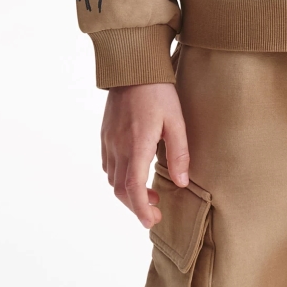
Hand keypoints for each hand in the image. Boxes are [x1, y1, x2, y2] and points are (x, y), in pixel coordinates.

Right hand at [101, 82, 189, 226]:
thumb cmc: (158, 91)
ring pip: (112, 179)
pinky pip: (107, 164)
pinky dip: (119, 176)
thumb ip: (179, 153)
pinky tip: (134, 170)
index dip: (141, 210)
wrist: (133, 66)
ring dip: (128, 192)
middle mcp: (118, 147)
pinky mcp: (105, 134)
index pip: (133, 189)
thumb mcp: (176, 120)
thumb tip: (181, 183)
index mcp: (137, 145)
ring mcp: (109, 141)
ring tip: (149, 190)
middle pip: (120, 190)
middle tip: (155, 209)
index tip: (152, 220)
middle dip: (136, 206)